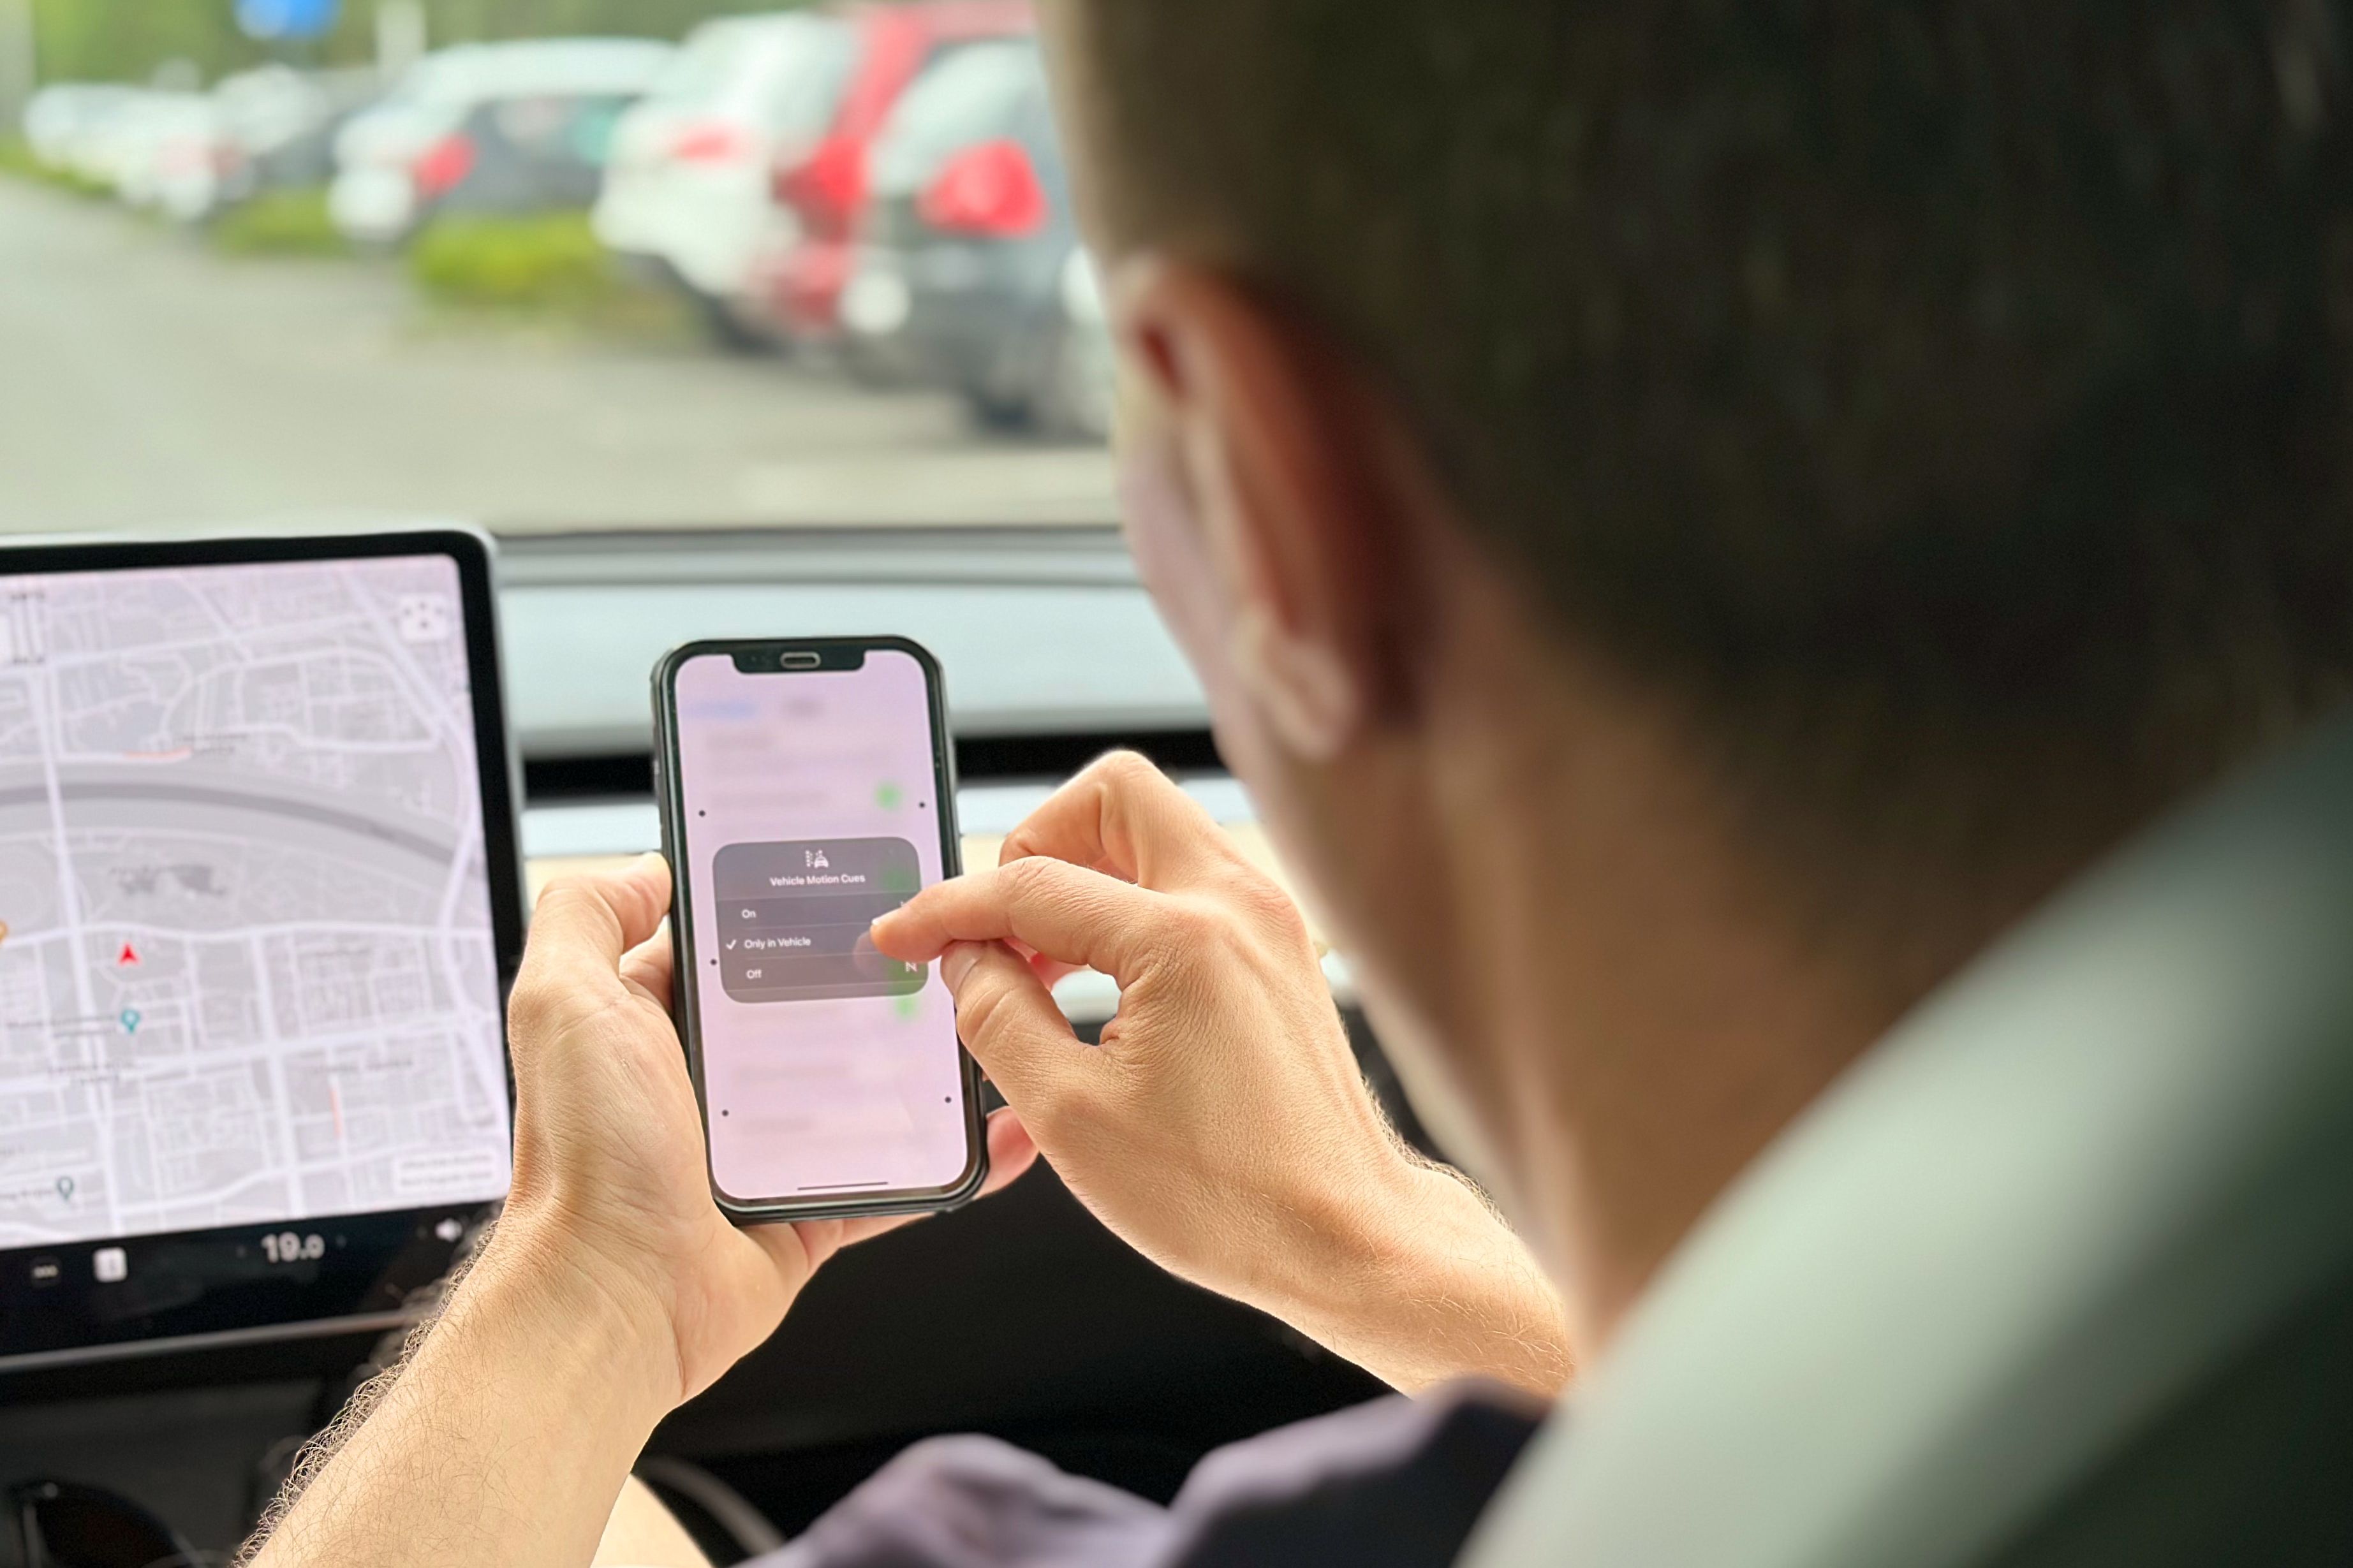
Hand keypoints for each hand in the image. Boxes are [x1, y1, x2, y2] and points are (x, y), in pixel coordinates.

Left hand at [496, 855, 1034, 1405]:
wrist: (614, 1302)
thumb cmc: (585, 1161)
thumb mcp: (562, 1001)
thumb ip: (586, 916)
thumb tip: (646, 868)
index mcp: (654, 1023)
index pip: (730, 941)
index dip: (783, 903)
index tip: (849, 872)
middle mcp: (708, 1083)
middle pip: (811, 1007)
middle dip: (874, 976)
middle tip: (942, 941)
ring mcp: (763, 1149)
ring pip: (865, 1086)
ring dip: (922, 1061)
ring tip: (982, 1017)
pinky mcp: (806, 1211)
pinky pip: (893, 1177)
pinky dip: (947, 1158)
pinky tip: (991, 1129)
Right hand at [872, 754, 1568, 1393]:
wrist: (1347, 1235)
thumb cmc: (1226, 1196)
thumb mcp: (1071, 1117)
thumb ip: (998, 1018)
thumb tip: (963, 961)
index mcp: (1182, 939)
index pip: (1031, 884)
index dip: (948, 910)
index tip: (900, 935)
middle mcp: (1237, 904)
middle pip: (1112, 796)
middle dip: (1035, 843)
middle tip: (997, 928)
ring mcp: (1269, 920)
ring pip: (1156, 831)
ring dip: (1082, 875)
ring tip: (1036, 967)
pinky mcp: (1281, 948)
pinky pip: (1189, 881)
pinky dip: (1130, 906)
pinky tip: (1095, 984)